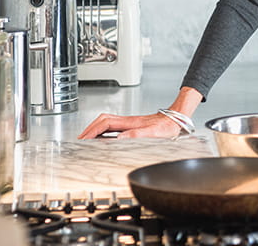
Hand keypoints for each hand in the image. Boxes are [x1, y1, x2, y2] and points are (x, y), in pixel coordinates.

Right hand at [78, 87, 201, 138]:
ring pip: (106, 122)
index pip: (104, 124)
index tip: (83, 139)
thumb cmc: (168, 126)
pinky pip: (112, 126)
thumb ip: (136, 135)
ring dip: (95, 129)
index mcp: (129, 122)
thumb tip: (118, 139)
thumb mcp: (153, 133)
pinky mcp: (133, 126)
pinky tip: (103, 138)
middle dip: (89, 129)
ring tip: (87, 138)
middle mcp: (127, 121)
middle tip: (80, 139)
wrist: (177, 119)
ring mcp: (129, 123)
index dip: (92, 131)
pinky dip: (103, 131)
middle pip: (102, 121)